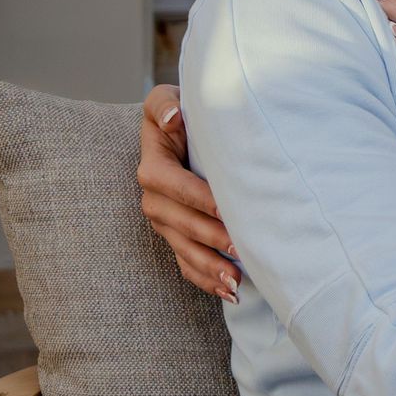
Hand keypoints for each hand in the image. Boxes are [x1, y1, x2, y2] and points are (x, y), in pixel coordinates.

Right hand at [137, 86, 239, 301]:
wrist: (177, 131)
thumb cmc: (179, 115)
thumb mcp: (165, 100)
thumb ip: (164, 104)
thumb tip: (173, 117)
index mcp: (153, 167)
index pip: (175, 186)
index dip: (199, 199)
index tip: (227, 209)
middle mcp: (154, 198)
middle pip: (181, 223)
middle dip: (210, 238)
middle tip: (241, 248)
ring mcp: (164, 222)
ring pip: (185, 250)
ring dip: (210, 268)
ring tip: (236, 283)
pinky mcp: (176, 237)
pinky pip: (187, 264)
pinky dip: (206, 280)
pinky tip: (230, 294)